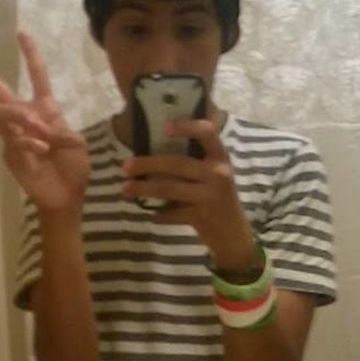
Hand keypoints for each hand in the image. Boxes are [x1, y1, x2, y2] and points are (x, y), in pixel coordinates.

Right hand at [0, 31, 89, 211]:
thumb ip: (57, 127)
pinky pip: (11, 137)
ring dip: (16, 115)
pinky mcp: (8, 151)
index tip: (21, 33)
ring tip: (38, 131)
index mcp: (46, 109)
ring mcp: (14, 134)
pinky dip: (28, 142)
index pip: (37, 76)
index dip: (30, 55)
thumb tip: (34, 121)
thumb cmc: (74, 167)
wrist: (67, 196)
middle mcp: (26, 117)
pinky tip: (41, 151)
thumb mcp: (75, 142)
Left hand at [121, 118, 256, 270]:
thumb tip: (153, 146)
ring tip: (125, 188)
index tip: (164, 126)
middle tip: (125, 166)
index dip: (186, 126)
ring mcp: (210, 196)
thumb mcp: (214, 174)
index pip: (206, 134)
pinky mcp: (202, 216)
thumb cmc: (218, 197)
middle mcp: (218, 173)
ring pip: (169, 188)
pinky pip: (172, 213)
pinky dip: (159, 215)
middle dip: (147, 164)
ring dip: (143, 188)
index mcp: (220, 157)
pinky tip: (152, 215)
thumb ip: (194, 161)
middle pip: (176, 163)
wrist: (234, 235)